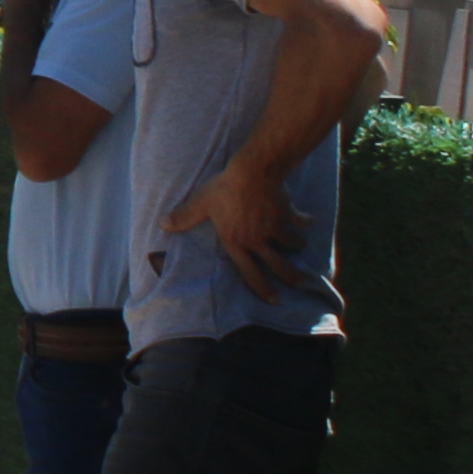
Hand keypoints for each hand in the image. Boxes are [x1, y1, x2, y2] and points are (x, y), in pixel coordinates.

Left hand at [170, 155, 317, 297]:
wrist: (252, 174)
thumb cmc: (223, 189)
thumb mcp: (201, 203)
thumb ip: (184, 217)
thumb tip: (163, 224)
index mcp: (236, 242)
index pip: (248, 271)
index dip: (260, 287)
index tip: (272, 299)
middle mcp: (258, 240)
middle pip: (277, 264)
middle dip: (289, 276)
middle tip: (299, 284)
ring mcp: (275, 228)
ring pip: (291, 243)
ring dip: (296, 245)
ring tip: (299, 245)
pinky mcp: (288, 214)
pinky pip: (300, 221)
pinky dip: (306, 221)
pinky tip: (309, 221)